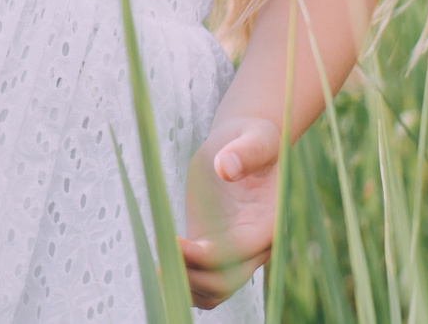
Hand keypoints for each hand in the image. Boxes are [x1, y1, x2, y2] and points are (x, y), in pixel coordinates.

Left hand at [179, 117, 280, 307]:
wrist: (242, 144)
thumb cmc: (252, 137)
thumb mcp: (255, 135)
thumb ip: (245, 151)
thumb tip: (226, 168)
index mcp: (268, 222)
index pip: (239, 253)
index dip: (207, 256)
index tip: (174, 242)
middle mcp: (255, 245)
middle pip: (227, 282)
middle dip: (193, 278)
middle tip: (161, 262)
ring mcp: (234, 251)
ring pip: (215, 292)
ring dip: (187, 288)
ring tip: (158, 269)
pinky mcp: (214, 247)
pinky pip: (203, 283)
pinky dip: (185, 284)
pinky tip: (162, 270)